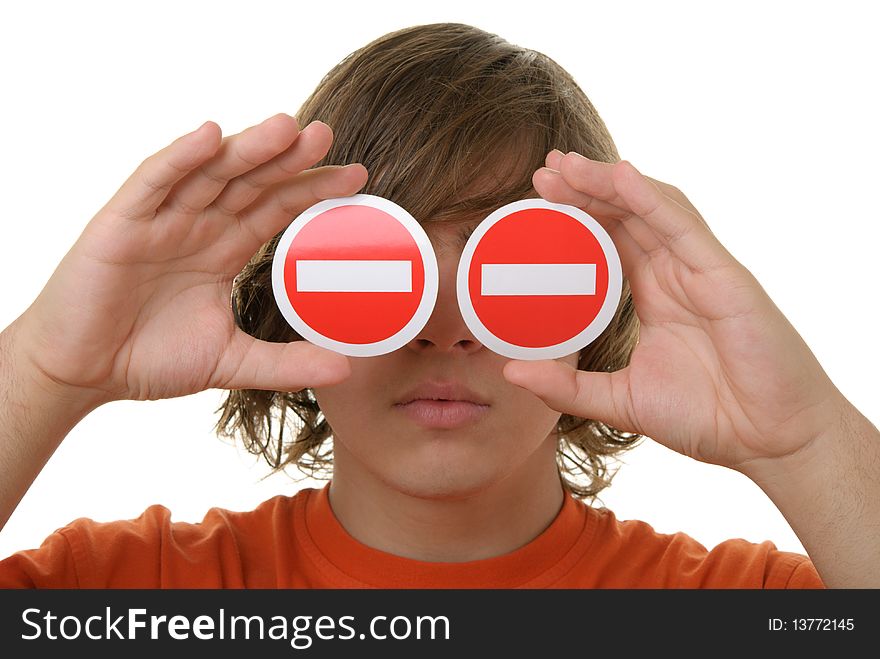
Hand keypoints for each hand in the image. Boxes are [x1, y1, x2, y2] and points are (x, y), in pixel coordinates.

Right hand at [13, 114, 365, 406]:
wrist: (83, 373)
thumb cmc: (150, 358)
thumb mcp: (231, 362)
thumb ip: (286, 363)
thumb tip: (345, 369)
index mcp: (224, 249)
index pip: (276, 208)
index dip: (312, 190)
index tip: (357, 177)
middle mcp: (198, 225)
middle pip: (250, 181)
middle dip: (288, 158)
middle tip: (327, 134)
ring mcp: (160, 220)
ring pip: (210, 173)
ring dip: (247, 148)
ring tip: (287, 127)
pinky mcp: (122, 223)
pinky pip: (154, 183)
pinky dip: (180, 158)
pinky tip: (210, 136)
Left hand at [504, 150, 848, 472]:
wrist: (769, 443)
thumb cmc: (708, 418)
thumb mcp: (620, 401)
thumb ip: (567, 387)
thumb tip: (511, 372)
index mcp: (656, 294)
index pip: (611, 239)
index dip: (578, 214)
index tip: (537, 199)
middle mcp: (677, 273)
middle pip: (626, 214)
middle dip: (585, 187)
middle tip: (543, 170)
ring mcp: (701, 270)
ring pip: (651, 208)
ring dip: (607, 182)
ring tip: (566, 166)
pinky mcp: (725, 277)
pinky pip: (683, 227)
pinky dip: (650, 198)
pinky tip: (618, 176)